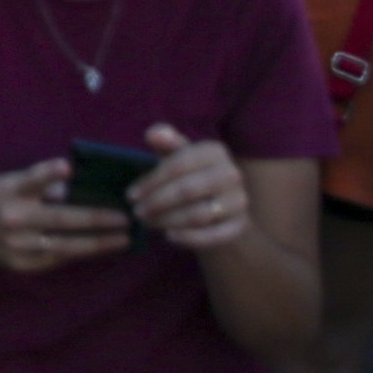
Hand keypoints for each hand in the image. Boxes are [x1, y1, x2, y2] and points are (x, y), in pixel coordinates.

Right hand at [0, 158, 130, 273]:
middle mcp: (14, 220)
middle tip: (125, 219)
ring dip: (98, 243)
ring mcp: (18, 246)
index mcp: (9, 193)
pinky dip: (80, 252)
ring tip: (123, 240)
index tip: (67, 168)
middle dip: (96, 220)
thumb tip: (69, 183)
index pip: (31, 180)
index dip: (49, 174)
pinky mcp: (22, 265)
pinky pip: (57, 258)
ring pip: (65, 245)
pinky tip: (100, 248)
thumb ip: (36, 183)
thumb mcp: (7, 182)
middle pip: (61, 220)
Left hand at [129, 126, 254, 252]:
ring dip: (167, 221)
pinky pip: (212, 235)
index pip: (177, 165)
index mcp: (215, 150)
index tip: (131, 195)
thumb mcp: (178, 157)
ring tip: (149, 223)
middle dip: (157, 203)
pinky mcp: (241, 225)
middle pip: (187, 190)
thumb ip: (166, 143)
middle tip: (137, 212)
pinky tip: (169, 236)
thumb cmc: (191, 178)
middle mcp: (232, 173)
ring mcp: (240, 200)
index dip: (151, 181)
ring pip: (198, 214)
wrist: (223, 211)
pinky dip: (188, 238)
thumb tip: (152, 134)